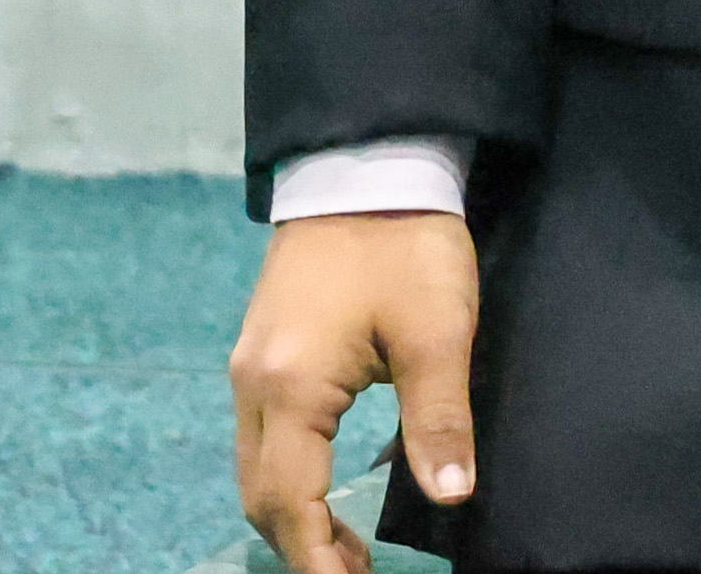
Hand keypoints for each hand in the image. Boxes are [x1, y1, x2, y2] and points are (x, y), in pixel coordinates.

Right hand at [228, 210, 478, 573]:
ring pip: (256, 469)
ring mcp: (249, 367)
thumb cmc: (406, 245)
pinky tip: (330, 488)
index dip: (319, 557)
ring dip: (295, 514)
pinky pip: (263, 438)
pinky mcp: (262, 352)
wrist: (370, 164)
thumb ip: (438, 419)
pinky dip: (290, 476)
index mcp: (289, 388)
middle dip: (302, 545)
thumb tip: (451, 494)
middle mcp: (252, 385)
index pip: (290, 502)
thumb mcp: (437, 333)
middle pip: (260, 496)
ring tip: (348, 548)